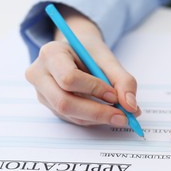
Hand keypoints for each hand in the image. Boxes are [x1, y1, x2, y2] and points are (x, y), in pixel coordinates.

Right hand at [25, 5, 139, 125]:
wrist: (76, 51)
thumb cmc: (89, 52)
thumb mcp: (108, 59)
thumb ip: (123, 81)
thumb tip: (131, 107)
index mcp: (51, 54)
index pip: (69, 78)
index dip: (93, 89)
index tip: (115, 95)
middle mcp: (39, 74)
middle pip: (64, 102)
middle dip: (97, 112)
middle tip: (123, 116)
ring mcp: (41, 93)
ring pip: (69, 114)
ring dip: (97, 118)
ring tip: (120, 114)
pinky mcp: (50, 106)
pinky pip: (72, 118)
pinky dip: (93, 119)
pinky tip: (106, 112)